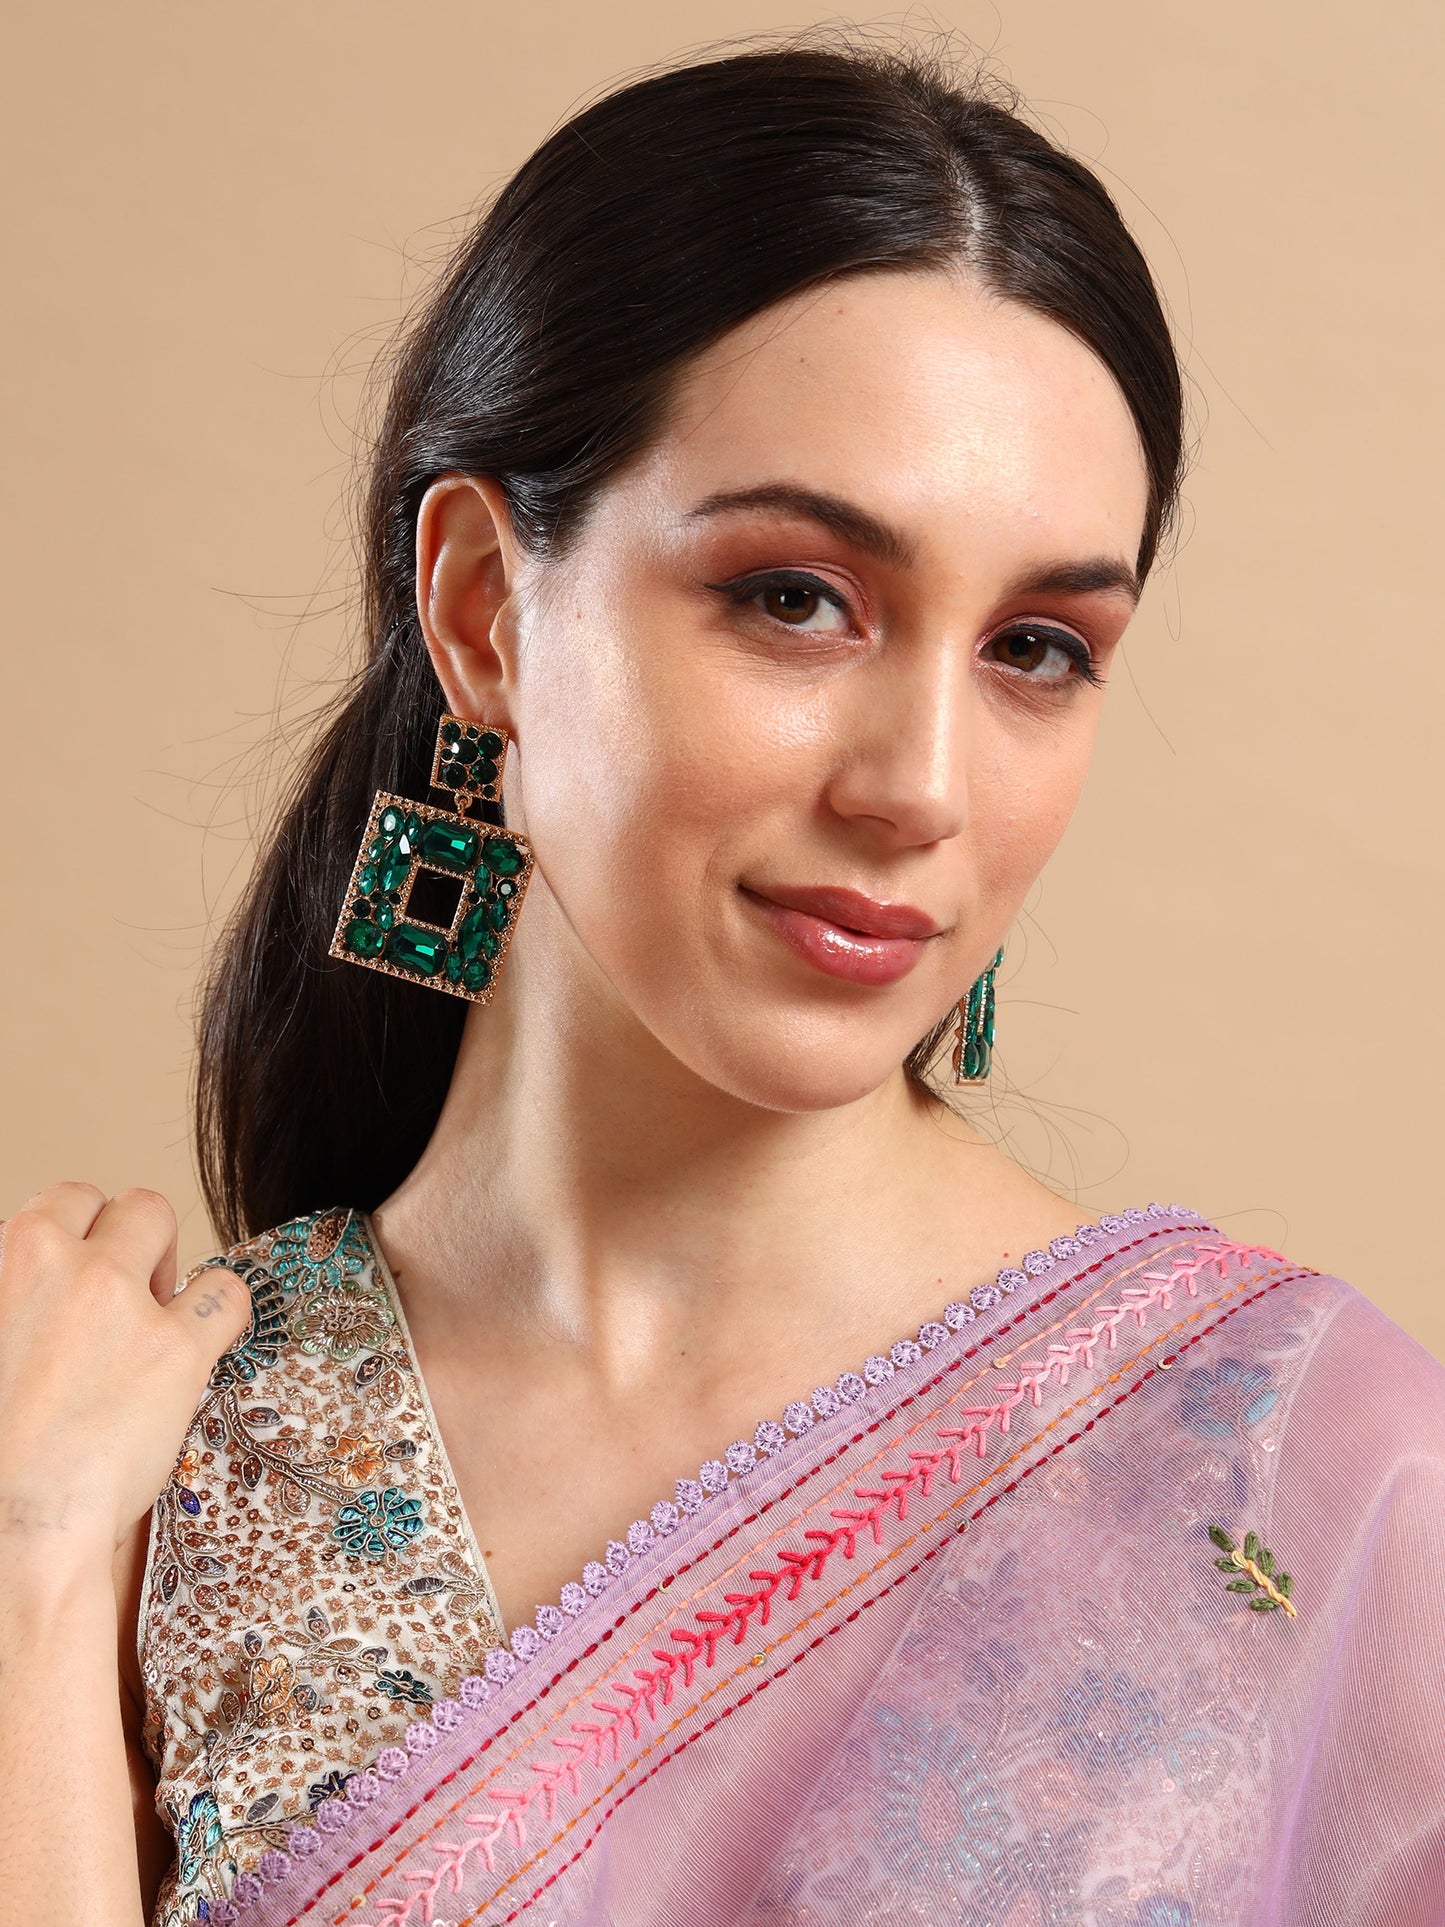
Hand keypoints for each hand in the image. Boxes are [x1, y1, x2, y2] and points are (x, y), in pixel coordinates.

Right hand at [0, 1182, 253, 1571]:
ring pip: (161, 1220)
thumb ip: (20, 1298)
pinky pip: (224, 1289)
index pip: (62, 1202)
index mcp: (7, 1260)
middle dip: (127, 1240)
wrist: (12, 1526)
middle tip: (126, 1292)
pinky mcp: (174, 1346)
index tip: (86, 1271)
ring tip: (158, 1314)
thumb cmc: (1, 1451)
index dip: (82, 1237)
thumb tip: (47, 1297)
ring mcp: (118, 1299)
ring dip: (165, 1260)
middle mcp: (56, 1264)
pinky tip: (205, 1339)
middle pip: (117, 1206)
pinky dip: (220, 1308)